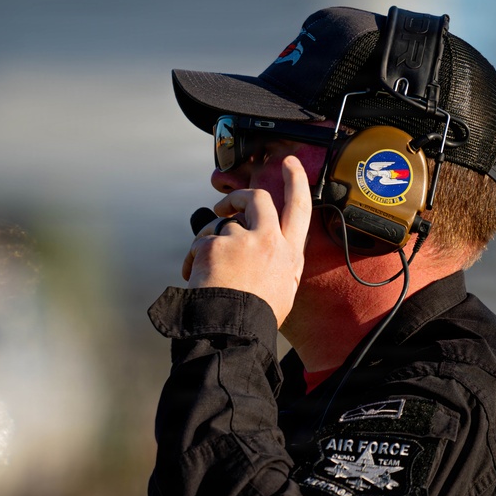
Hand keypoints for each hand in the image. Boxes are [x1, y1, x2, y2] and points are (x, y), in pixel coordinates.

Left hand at [183, 155, 311, 325]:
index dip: (296, 181)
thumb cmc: (256, 317)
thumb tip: (271, 248)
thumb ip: (280, 262)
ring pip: (222, 225)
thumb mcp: (284, 289)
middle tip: (226, 205)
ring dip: (211, 242)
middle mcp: (269, 240)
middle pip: (257, 199)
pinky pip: (201, 242)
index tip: (289, 164)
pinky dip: (195, 258)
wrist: (233, 331)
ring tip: (209, 272)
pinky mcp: (216, 244)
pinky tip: (197, 278)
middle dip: (240, 196)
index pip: (300, 207)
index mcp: (290, 253)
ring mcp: (242, 240)